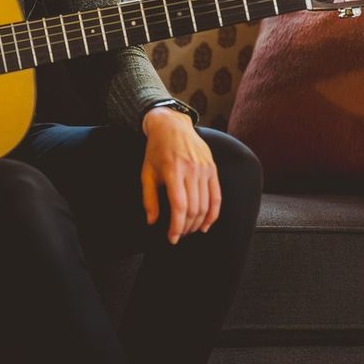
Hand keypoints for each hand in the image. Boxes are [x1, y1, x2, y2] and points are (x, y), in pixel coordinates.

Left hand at [140, 107, 221, 242]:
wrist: (172, 125)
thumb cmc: (156, 150)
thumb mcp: (146, 172)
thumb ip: (149, 198)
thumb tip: (152, 221)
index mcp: (173, 171)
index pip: (179, 206)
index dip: (177, 226)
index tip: (172, 238)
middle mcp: (191, 170)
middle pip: (194, 208)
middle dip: (186, 227)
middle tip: (179, 234)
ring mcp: (205, 169)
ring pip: (206, 205)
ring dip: (198, 223)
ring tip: (189, 230)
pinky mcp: (213, 169)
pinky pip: (217, 196)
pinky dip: (213, 213)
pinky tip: (206, 224)